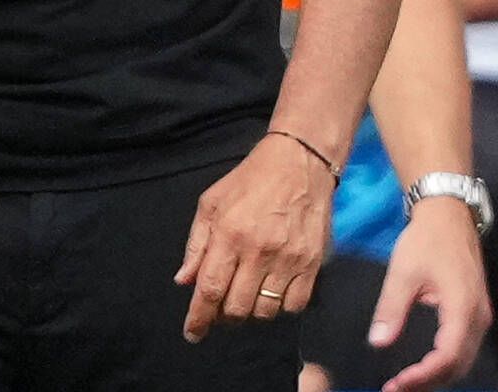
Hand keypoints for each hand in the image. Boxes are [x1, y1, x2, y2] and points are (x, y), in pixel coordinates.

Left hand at [177, 133, 332, 341]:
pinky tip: (272, 293)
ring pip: (266, 311)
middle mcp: (259, 251)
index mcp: (229, 234)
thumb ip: (196, 244)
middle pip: (237, 307)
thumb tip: (184, 281)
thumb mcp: (211, 203)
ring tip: (245, 297)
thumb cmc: (249, 181)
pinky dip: (280, 308)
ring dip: (251, 313)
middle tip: (220, 310)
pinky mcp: (313, 264)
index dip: (199, 317)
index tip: (193, 334)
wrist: (299, 164)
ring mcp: (289, 260)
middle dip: (224, 317)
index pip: (210, 289)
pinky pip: (295, 306)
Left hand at [367, 198, 492, 391]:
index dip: (424, 376)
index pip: (448, 356)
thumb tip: (378, 342)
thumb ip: (392, 309)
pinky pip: (464, 348)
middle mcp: (479, 318)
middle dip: (429, 382)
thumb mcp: (403, 272)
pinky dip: (445, 363)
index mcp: (463, 309)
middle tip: (395, 389)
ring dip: (437, 376)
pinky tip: (424, 367)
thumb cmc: (426, 240)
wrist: (449, 215)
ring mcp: (480, 316)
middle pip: (459, 365)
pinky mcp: (475, 313)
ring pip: (464, 360)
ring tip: (406, 383)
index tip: (397, 384)